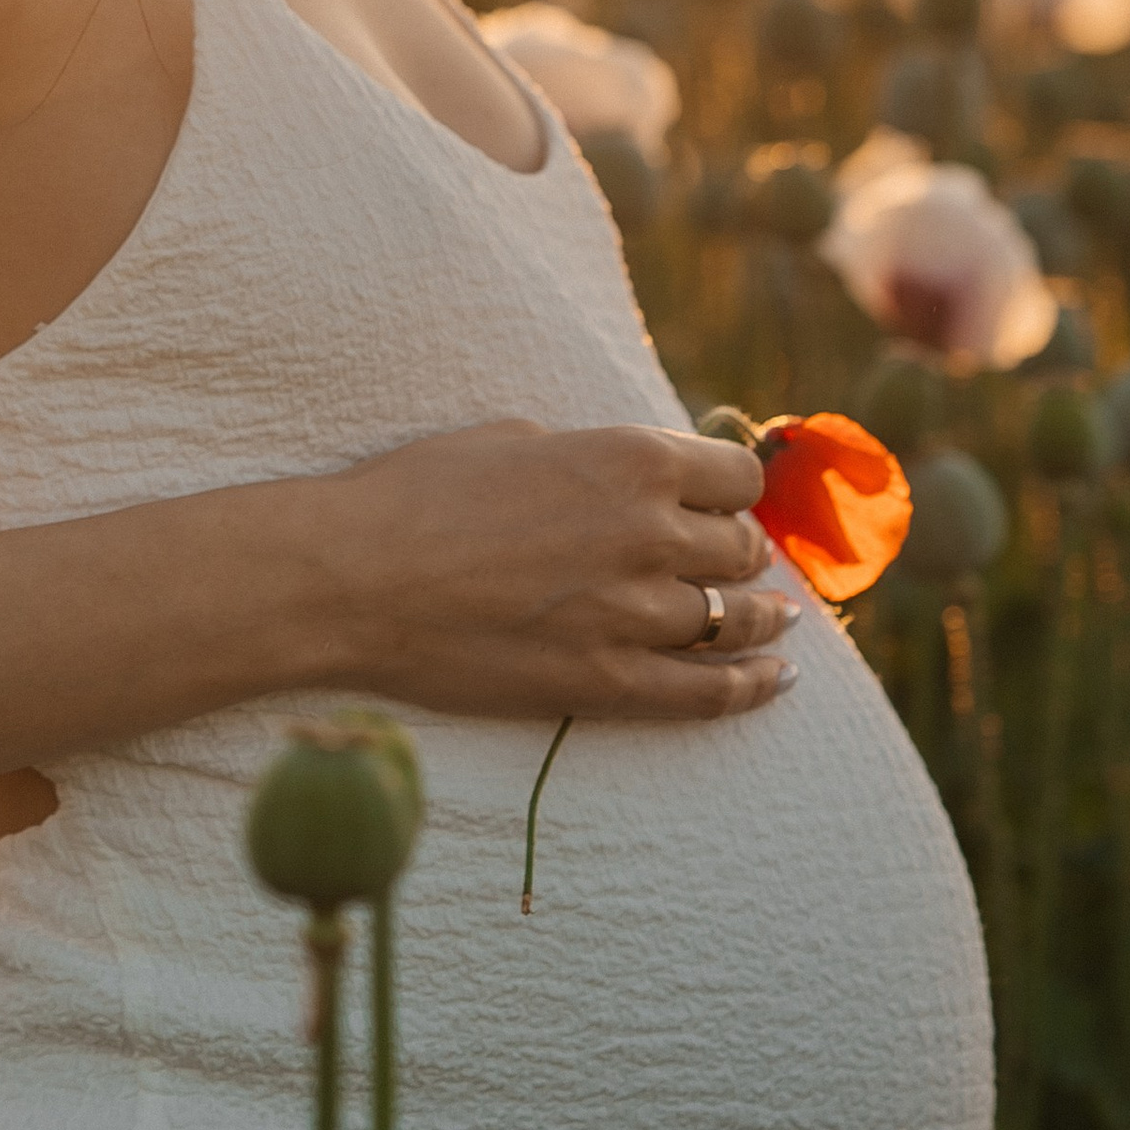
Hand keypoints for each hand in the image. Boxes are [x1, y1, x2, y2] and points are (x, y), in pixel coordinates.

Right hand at [321, 420, 795, 726]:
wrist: (353, 578)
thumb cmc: (416, 494)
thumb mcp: (514, 438)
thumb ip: (592, 457)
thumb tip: (631, 475)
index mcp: (631, 460)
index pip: (737, 477)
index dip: (735, 490)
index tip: (728, 501)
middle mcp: (650, 534)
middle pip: (741, 549)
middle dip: (740, 553)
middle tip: (734, 561)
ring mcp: (634, 614)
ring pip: (735, 619)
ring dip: (761, 618)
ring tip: (777, 621)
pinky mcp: (607, 682)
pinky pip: (708, 692)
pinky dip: (752, 687)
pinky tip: (776, 679)